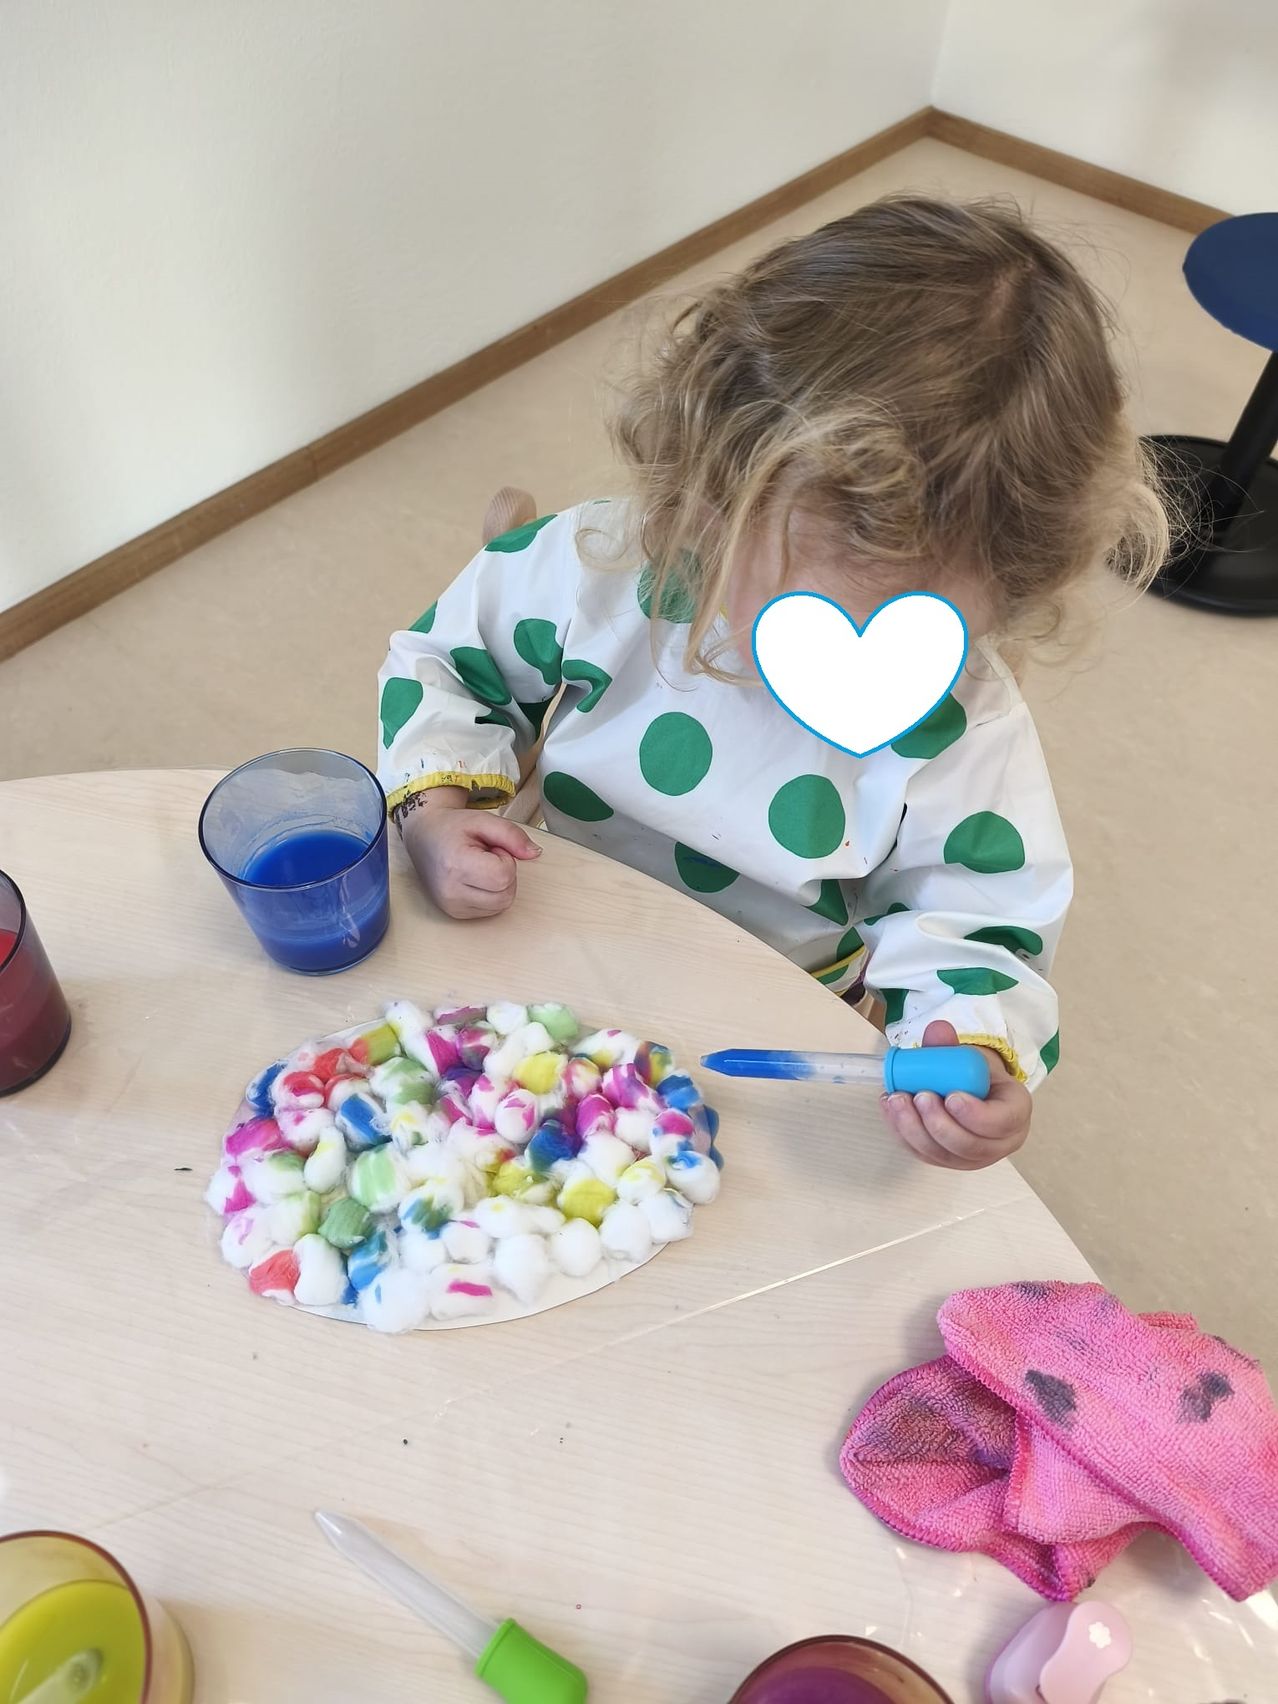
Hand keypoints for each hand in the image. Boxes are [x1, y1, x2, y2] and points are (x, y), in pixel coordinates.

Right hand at [399, 789, 540, 919]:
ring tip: (480, 866)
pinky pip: (491, 910)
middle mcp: (450, 891)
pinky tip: (476, 878)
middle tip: (487, 856)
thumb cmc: (452, 828)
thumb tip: (535, 853)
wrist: (424, 836)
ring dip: (499, 885)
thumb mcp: (483, 820)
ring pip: (501, 906)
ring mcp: (451, 906)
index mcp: (455, 865)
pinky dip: (491, 894)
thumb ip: (512, 834)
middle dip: (505, 873)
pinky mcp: (455, 913)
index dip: (506, 859)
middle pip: (505, 895)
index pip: (504, 876)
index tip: (491, 848)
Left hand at [881, 1019, 1031, 1169]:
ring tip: (897, 1100)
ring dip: (914, 1129)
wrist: (970, 1090)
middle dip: (939, 1123)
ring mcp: (972, 1159)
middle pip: (969, 1146)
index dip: (975, 1115)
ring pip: (943, 1155)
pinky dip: (903, 1133)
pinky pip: (924, 1154)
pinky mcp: (947, 1162)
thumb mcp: (971, 1057)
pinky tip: (890, 1109)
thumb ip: (952, 1045)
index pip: (1001, 1122)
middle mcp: (998, 1144)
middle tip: (919, 1096)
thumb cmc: (976, 1075)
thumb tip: (937, 1030)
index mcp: (1015, 1113)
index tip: (951, 1096)